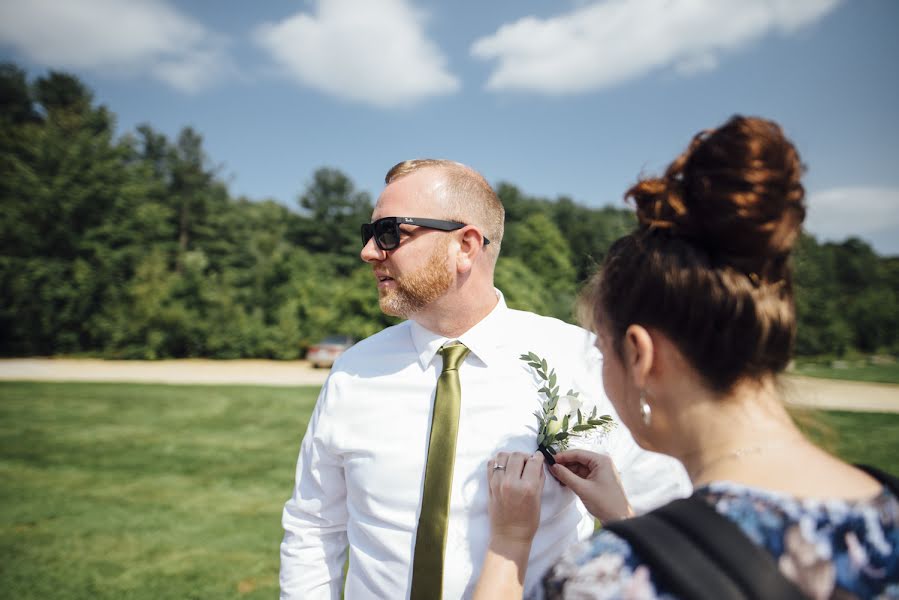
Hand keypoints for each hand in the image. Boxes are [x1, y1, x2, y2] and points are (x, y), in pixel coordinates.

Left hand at [474, 452, 544, 599]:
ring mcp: (498, 483)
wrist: (509, 535)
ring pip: (502, 456)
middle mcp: (511, 482)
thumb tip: (538, 464)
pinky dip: (497, 462)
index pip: (533, 461)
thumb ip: (539, 479)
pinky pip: (490, 465)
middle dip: (525, 456)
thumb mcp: (538, 500)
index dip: (538, 458)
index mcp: (527, 487)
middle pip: (517, 455)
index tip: (538, 458)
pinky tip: (504, 468)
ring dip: (510, 457)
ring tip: (515, 464)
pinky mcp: (489, 486)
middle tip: (527, 463)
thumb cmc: (528, 521)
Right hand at [550, 449, 632, 523]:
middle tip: (551, 469)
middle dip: (565, 464)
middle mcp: (602, 464)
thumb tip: (554, 467)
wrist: (619, 519)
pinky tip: (564, 481)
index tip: (551, 460)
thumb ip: (566, 476)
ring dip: (568, 472)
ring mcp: (601, 472)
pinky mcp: (599, 481)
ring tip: (556, 476)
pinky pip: (583, 475)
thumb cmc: (606, 503)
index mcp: (602, 461)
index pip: (578, 453)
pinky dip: (574, 478)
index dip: (563, 456)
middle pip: (579, 460)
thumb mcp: (582, 489)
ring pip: (580, 468)